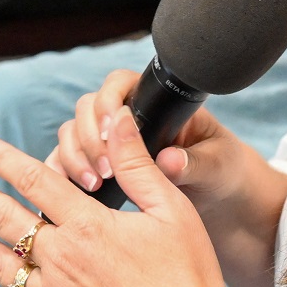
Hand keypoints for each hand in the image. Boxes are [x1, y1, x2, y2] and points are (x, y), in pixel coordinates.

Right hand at [51, 71, 259, 216]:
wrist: (220, 200)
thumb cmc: (223, 171)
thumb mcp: (218, 166)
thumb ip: (194, 163)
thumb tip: (169, 160)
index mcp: (157, 104)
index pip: (119, 85)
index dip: (108, 103)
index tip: (113, 133)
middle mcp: (127, 119)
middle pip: (87, 109)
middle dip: (89, 137)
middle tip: (106, 170)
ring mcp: (109, 143)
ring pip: (71, 135)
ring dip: (74, 157)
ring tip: (94, 185)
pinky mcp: (99, 168)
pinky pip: (67, 163)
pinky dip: (63, 174)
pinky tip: (72, 193)